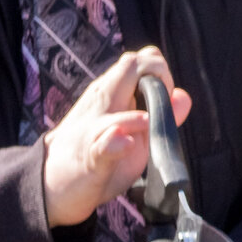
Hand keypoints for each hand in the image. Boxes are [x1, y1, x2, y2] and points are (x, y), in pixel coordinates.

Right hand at [39, 49, 192, 227]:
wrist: (57, 182)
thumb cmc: (100, 151)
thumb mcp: (138, 132)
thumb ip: (163, 114)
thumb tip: (184, 96)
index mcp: (115, 93)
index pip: (141, 59)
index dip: (161, 71)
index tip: (168, 96)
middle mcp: (104, 101)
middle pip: (129, 65)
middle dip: (157, 74)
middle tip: (161, 102)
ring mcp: (94, 126)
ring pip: (110, 98)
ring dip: (134, 107)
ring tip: (147, 120)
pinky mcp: (90, 155)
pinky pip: (101, 142)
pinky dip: (115, 141)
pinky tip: (125, 143)